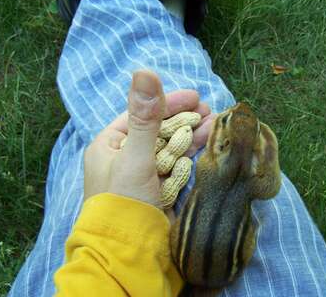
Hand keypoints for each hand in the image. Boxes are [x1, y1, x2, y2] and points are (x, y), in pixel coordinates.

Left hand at [83, 70, 214, 207]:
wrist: (130, 254)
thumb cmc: (125, 201)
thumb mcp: (135, 157)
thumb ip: (145, 117)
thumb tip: (144, 71)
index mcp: (110, 145)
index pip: (141, 115)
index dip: (168, 103)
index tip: (194, 96)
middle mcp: (125, 157)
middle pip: (159, 130)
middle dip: (185, 119)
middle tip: (209, 109)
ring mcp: (144, 174)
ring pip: (171, 147)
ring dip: (193, 134)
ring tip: (216, 123)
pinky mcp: (159, 189)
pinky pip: (177, 165)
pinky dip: (192, 154)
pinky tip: (208, 143)